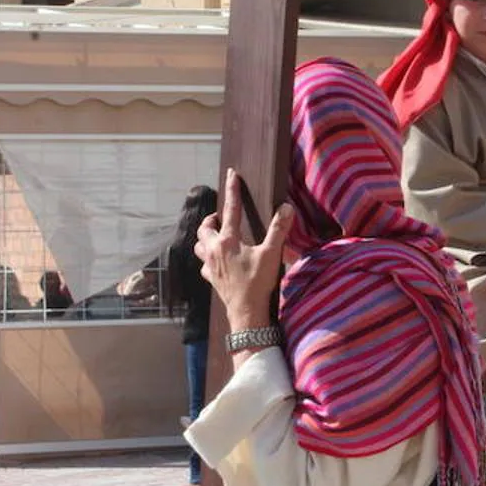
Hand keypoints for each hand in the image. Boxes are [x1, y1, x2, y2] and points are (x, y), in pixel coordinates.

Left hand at [195, 168, 294, 328]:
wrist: (246, 312)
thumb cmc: (257, 282)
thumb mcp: (271, 254)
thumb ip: (279, 229)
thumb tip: (286, 208)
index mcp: (228, 240)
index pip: (230, 209)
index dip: (232, 190)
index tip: (232, 174)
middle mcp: (214, 250)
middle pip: (204, 228)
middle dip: (211, 219)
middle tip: (221, 217)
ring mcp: (210, 265)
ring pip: (199, 246)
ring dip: (205, 238)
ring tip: (215, 236)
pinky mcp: (211, 279)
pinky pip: (204, 265)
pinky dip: (208, 259)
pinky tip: (215, 262)